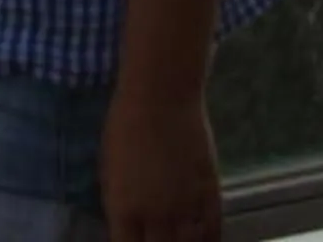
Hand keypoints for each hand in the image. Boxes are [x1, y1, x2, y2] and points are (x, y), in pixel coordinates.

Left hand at [100, 80, 219, 241]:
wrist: (161, 96)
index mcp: (123, 210)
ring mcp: (186, 207)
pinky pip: (213, 233)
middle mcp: (155, 216)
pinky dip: (207, 240)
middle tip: (157, 238)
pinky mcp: (210, 194)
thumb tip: (127, 229)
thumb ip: (119, 206)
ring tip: (179, 237)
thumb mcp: (110, 171)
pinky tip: (202, 238)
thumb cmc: (125, 126)